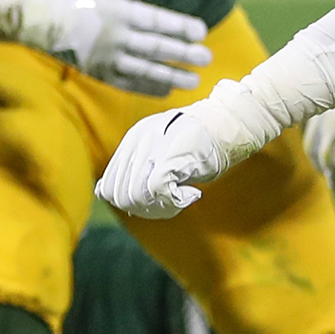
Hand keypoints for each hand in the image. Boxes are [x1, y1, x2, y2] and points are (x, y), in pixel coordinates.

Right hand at [0, 0, 210, 93]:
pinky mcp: (97, 71)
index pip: (157, 20)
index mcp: (119, 11)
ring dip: (171, 76)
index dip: (181, 27)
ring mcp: (106, 57)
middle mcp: (115, 37)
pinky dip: (147, 87)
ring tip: (193, 81)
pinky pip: (127, 83)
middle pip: (156, 47)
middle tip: (207, 58)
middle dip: (183, 54)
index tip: (201, 31)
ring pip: (145, 69)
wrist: (36, 16)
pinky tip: (165, 90)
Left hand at [98, 91, 268, 218]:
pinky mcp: (171, 155)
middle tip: (169, 204)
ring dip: (160, 208)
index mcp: (132, 142)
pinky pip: (158, 190)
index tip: (154, 203)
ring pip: (136, 196)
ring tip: (180, 200)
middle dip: (143, 209)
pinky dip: (175, 202)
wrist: (229, 124)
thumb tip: (105, 192)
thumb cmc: (198, 143)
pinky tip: (192, 194)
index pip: (108, 188)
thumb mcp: (160, 152)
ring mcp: (153, 148)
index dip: (128, 204)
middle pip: (120, 196)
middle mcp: (137, 143)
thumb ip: (135, 170)